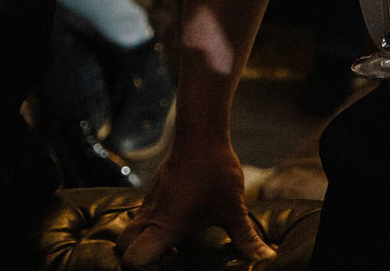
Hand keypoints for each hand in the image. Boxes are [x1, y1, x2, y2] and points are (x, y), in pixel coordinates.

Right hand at [117, 133, 274, 266]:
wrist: (200, 133)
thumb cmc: (215, 171)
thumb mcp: (233, 209)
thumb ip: (246, 239)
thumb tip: (266, 258)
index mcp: (166, 226)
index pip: (134, 258)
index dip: (146, 268)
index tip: (172, 261)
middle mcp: (152, 216)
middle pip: (123, 245)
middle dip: (136, 255)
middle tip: (168, 254)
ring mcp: (150, 201)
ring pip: (131, 227)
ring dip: (146, 238)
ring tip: (176, 238)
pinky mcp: (154, 190)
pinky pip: (143, 212)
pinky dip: (153, 222)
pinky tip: (180, 217)